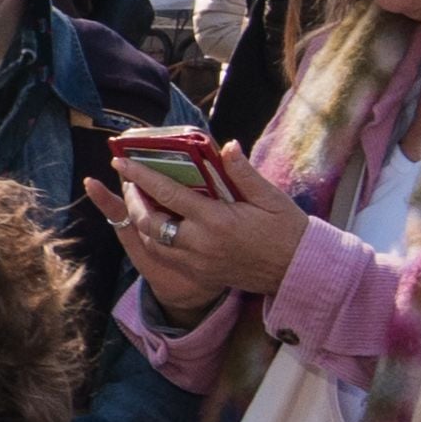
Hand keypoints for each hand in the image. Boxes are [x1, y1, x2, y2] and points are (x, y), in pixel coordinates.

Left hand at [94, 142, 308, 312]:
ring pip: (152, 243)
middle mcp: (201, 244)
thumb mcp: (270, 198)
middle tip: (129, 181)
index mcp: (217, 221)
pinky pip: (165, 258)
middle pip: (149, 222)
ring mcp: (198, 263)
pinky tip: (155, 225)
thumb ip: (243, 173)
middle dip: (132, 200)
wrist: (299, 272)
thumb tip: (227, 146)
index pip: (168, 194)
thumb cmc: (288, 231)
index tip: (120, 162)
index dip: (141, 176)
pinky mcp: (201, 276)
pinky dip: (153, 241)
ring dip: (140, 221)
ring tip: (139, 201)